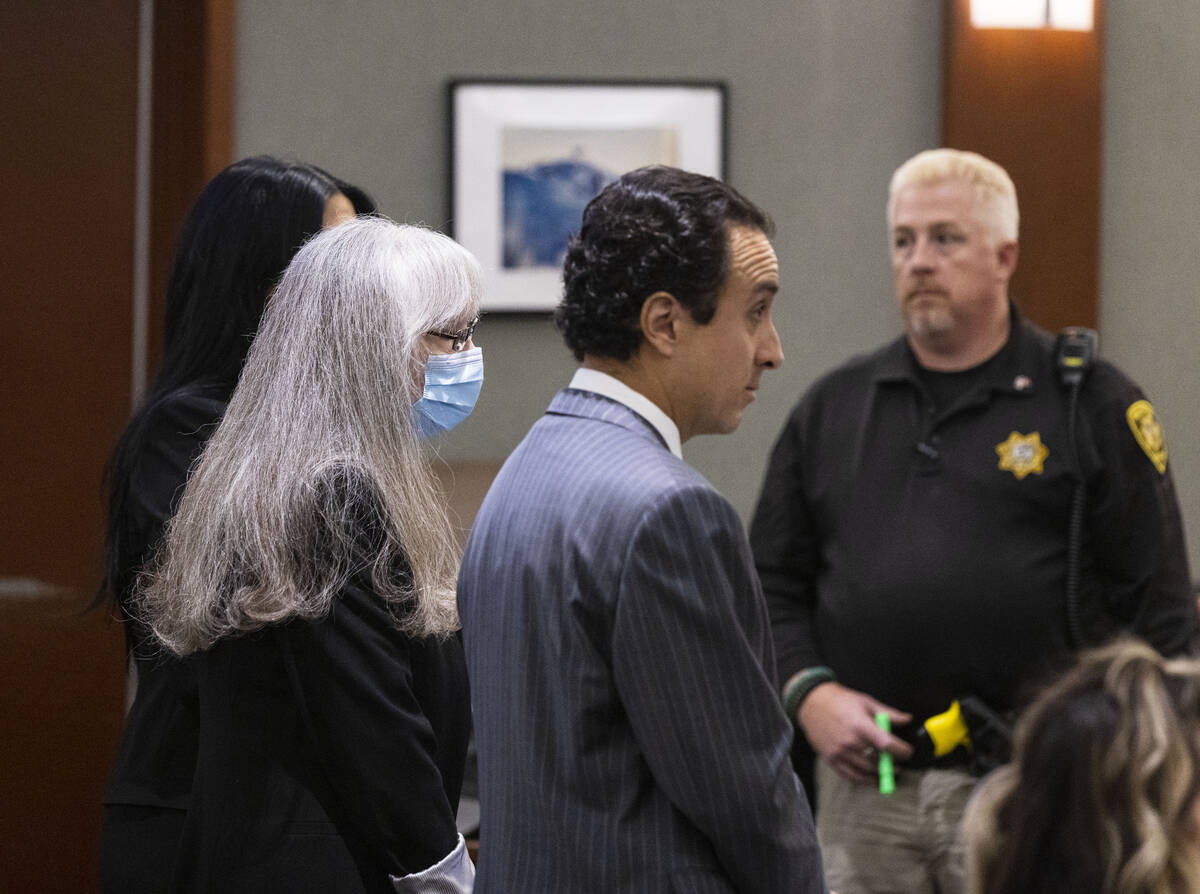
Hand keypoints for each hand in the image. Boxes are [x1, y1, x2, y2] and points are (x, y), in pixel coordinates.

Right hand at [797, 682, 913, 782]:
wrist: (811, 702)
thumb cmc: (840, 700)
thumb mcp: (866, 702)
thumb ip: (888, 713)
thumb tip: (908, 719)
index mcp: (860, 724)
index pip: (887, 744)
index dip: (902, 751)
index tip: (908, 751)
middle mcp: (850, 741)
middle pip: (878, 761)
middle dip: (893, 764)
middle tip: (899, 762)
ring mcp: (839, 752)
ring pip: (866, 771)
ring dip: (881, 774)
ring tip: (890, 772)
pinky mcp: (831, 759)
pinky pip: (851, 776)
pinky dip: (864, 780)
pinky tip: (872, 778)